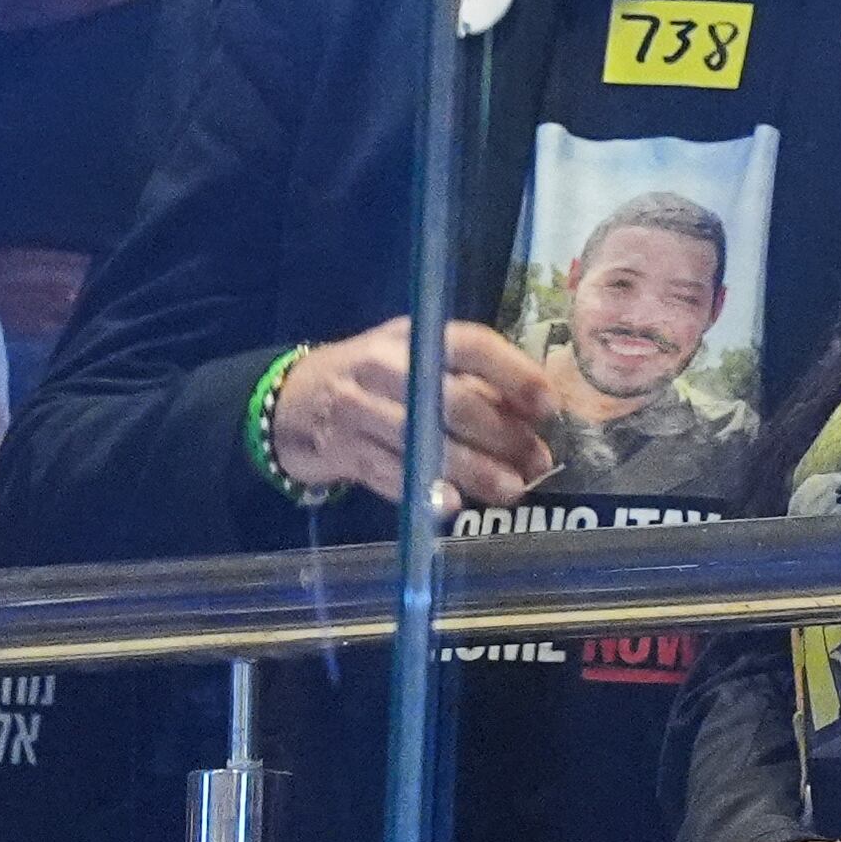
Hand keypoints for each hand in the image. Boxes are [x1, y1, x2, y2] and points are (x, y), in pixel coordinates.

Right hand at [270, 318, 560, 511]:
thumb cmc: (376, 378)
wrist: (292, 399)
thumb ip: (469, 381)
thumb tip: (533, 415)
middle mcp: (384, 368)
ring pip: (426, 442)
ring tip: (511, 490)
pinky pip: (390, 474)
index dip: (514, 374)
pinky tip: (452, 505)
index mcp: (413, 336)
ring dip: (475, 469)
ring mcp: (358, 410)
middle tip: (537, 460)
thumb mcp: (415, 360)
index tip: (548, 406)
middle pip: (453, 400)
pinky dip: (425, 491)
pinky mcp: (343, 451)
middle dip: (503, 434)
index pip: (471, 346)